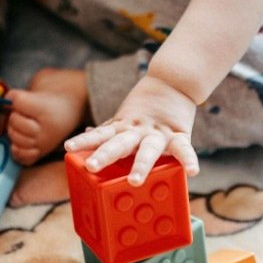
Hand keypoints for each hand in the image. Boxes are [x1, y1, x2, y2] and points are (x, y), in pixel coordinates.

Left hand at [64, 75, 199, 185]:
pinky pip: (184, 150)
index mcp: (123, 127)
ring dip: (141, 164)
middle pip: (118, 143)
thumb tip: (90, 133)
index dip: (84, 141)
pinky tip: (193, 172)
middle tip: (91, 166)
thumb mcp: (125, 116)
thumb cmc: (147, 105)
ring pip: (148, 150)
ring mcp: (158, 134)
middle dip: (105, 155)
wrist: (174, 81)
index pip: (100, 135)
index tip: (69, 148)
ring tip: (135, 181)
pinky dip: (189, 160)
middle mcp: (138, 131)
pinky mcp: (178, 135)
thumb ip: (109, 128)